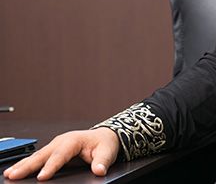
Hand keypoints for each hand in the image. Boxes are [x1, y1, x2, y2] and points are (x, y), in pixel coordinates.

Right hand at [3, 128, 118, 180]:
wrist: (104, 137)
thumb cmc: (104, 143)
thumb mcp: (107, 151)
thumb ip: (102, 161)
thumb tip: (99, 170)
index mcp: (74, 140)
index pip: (61, 155)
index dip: (51, 166)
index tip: (42, 177)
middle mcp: (61, 141)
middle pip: (43, 155)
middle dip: (28, 166)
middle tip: (14, 175)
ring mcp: (55, 145)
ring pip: (36, 156)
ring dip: (22, 165)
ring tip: (9, 174)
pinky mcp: (52, 151)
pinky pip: (37, 158)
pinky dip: (25, 164)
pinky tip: (15, 171)